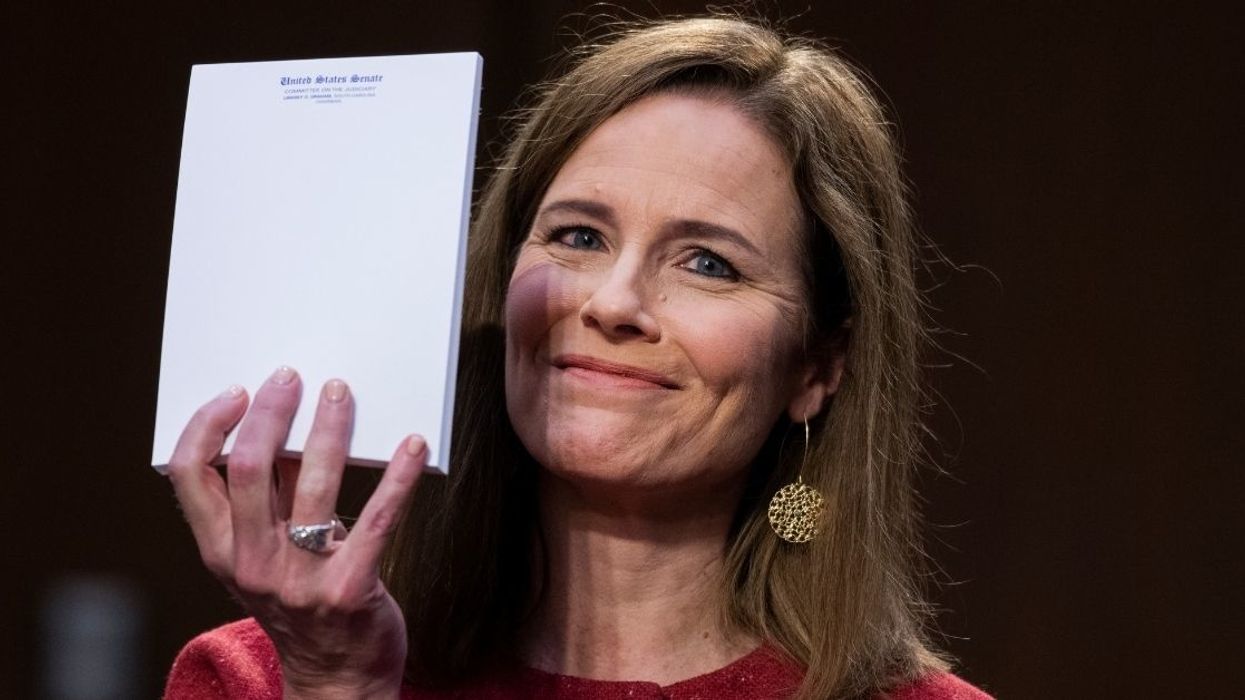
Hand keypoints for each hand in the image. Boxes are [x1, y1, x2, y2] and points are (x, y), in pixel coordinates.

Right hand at [166, 366, 424, 698]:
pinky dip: (398, 477)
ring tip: (341, 394)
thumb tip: (280, 425)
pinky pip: (377, 521)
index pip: (189, 476)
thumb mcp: (266, 557)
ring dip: (328, 431)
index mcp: (221, 551)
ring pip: (311, 486)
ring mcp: (300, 579)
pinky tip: (412, 446)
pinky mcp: (351, 588)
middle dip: (270, 414)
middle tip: (292, 378)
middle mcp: (252, 564)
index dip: (208, 426)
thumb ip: (268, 500)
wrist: (337, 680)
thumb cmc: (302, 604)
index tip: (237, 392)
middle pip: (249, 470)